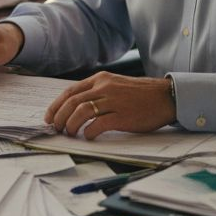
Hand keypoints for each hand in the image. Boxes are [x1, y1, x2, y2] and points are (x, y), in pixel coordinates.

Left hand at [45, 72, 175, 139]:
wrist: (166, 97)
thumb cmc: (141, 94)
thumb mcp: (116, 85)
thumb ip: (98, 92)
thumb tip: (76, 107)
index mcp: (101, 79)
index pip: (70, 91)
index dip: (56, 105)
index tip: (49, 117)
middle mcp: (105, 88)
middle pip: (72, 102)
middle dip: (59, 117)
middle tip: (55, 128)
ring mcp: (114, 101)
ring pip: (82, 111)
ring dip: (71, 125)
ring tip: (69, 133)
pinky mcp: (123, 116)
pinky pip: (98, 124)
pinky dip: (89, 132)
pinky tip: (88, 136)